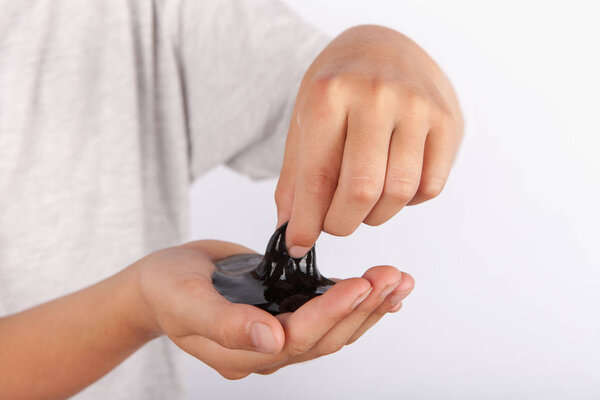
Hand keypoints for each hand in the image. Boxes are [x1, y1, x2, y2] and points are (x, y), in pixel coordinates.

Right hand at [135, 240, 413, 378]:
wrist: (163, 280)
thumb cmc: (167, 287)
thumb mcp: (185, 301)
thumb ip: (224, 323)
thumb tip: (271, 340)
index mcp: (242, 352)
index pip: (297, 339)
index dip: (331, 313)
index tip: (361, 286)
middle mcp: (267, 349)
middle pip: (325, 337)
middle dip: (362, 308)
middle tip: (392, 277)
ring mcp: (278, 333)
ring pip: (334, 329)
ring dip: (369, 306)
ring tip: (399, 280)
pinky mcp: (286, 312)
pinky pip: (327, 315)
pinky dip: (357, 303)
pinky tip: (383, 292)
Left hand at [276, 25, 463, 256]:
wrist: (383, 46)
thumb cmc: (338, 88)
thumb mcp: (304, 121)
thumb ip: (296, 177)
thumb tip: (291, 230)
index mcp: (329, 95)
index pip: (317, 176)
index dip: (307, 221)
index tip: (299, 245)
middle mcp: (376, 96)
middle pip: (361, 191)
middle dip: (341, 224)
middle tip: (333, 224)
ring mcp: (417, 107)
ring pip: (398, 193)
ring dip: (375, 215)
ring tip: (361, 203)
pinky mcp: (447, 121)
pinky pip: (430, 187)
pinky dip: (408, 201)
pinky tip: (392, 183)